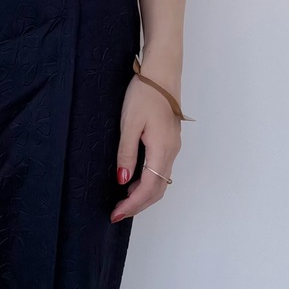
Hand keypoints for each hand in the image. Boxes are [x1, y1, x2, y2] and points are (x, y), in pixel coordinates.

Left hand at [111, 79, 179, 222]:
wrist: (161, 74)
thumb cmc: (144, 95)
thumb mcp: (129, 124)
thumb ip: (127, 154)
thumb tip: (123, 181)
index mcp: (162, 149)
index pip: (149, 188)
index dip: (133, 204)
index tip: (116, 214)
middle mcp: (171, 152)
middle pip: (158, 189)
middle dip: (137, 205)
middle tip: (117, 213)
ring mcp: (172, 148)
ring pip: (160, 181)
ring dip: (143, 195)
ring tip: (122, 201)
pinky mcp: (169, 142)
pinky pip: (160, 170)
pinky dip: (148, 182)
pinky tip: (133, 181)